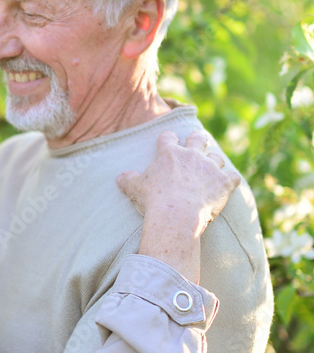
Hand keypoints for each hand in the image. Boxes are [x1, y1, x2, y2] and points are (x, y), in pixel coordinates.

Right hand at [117, 131, 240, 232]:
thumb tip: (120, 177)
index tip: (169, 141)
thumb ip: (128, 180)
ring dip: (215, 162)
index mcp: (169, 153)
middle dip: (198, 139)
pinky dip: (231, 180)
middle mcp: (192, 155)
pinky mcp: (224, 182)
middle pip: (198, 139)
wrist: (176, 215)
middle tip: (197, 142)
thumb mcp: (134, 188)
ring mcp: (210, 167)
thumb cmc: (153, 200)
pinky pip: (233, 176)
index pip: (168, 138)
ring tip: (212, 168)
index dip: (169, 139)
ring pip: (217, 157)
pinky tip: (228, 183)